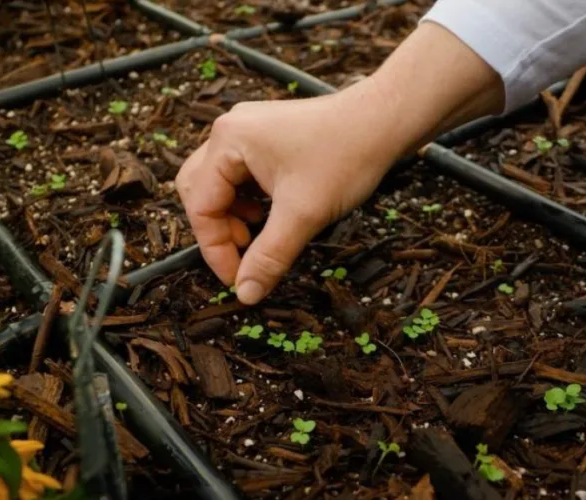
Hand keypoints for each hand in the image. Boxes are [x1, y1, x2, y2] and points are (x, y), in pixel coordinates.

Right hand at [176, 23, 502, 304]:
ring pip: (221, 185)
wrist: (385, 121)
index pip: (201, 206)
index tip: (237, 279)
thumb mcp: (304, 215)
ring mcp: (248, 130)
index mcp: (228, 141)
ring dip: (235, 217)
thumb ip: (269, 257)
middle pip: (201, 192)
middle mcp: (230, 130)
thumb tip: (246, 293)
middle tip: (245, 255)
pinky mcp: (267, 137)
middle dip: (219, 230)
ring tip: (262, 236)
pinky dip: (250, 202)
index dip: (215, 249)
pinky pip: (241, 175)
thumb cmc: (346, 156)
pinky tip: (272, 216)